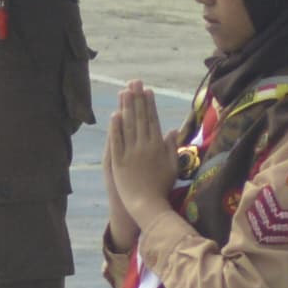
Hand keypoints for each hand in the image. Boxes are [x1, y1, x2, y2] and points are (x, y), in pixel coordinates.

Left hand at [104, 81, 175, 207]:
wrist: (147, 205)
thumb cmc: (162, 187)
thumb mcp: (173, 166)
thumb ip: (172, 147)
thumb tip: (173, 129)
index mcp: (158, 146)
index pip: (153, 120)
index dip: (149, 104)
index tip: (147, 90)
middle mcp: (144, 146)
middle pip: (139, 118)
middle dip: (136, 99)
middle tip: (134, 83)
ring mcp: (130, 153)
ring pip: (127, 126)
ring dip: (125, 107)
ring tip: (124, 92)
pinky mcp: (118, 161)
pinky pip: (116, 141)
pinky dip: (115, 127)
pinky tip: (114, 115)